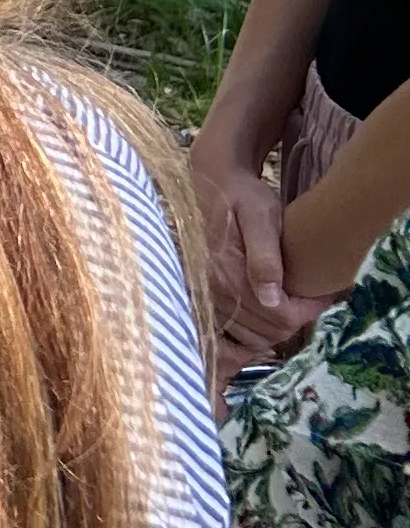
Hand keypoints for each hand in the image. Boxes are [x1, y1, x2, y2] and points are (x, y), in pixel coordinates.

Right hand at [193, 118, 331, 365]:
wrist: (211, 185)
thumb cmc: (242, 197)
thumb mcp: (260, 216)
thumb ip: (265, 257)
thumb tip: (272, 299)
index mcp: (227, 273)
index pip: (280, 316)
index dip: (309, 310)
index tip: (324, 293)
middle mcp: (213, 292)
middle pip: (270, 332)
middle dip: (297, 318)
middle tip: (311, 296)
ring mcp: (206, 300)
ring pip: (253, 340)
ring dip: (278, 328)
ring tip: (292, 303)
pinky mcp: (204, 300)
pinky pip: (228, 342)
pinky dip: (251, 342)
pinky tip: (266, 322)